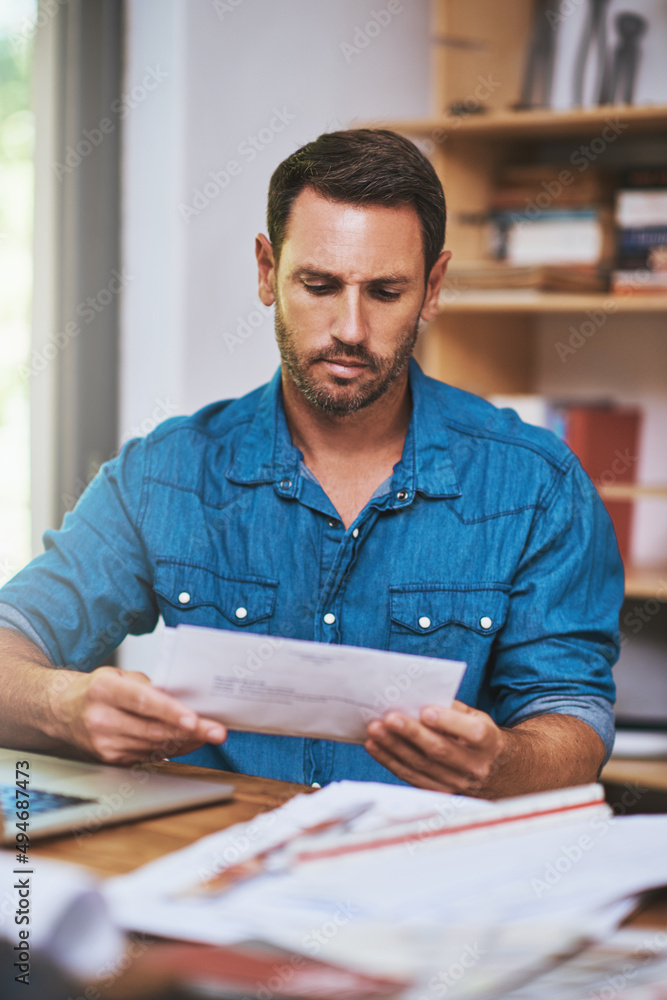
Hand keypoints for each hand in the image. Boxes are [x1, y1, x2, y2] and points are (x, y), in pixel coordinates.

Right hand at [45, 666, 226, 765]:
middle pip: (153, 729)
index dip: (171, 712)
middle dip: (191, 731)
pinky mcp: (110, 759)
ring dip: (186, 741)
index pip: (143, 702)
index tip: (195, 720)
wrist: (63, 712)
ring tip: (210, 733)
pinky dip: (172, 748)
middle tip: (217, 730)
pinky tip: (189, 741)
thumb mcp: (119, 674)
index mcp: (103, 690)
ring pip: (154, 745)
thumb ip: (149, 685)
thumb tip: (184, 698)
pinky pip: (149, 755)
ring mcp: (104, 743)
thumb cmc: (97, 689)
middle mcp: (101, 719)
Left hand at [365, 700, 510, 796]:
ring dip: (394, 748)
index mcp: (489, 742)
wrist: (499, 773)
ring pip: (422, 766)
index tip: (425, 711)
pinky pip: (412, 778)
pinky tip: (376, 747)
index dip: (448, 722)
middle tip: (388, 718)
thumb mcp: (478, 718)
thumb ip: (453, 710)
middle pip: (440, 751)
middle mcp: (475, 766)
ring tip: (374, 731)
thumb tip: (419, 700)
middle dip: (411, 734)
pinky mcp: (442, 793)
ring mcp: (458, 784)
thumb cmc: (481, 737)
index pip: (472, 733)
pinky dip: (391, 762)